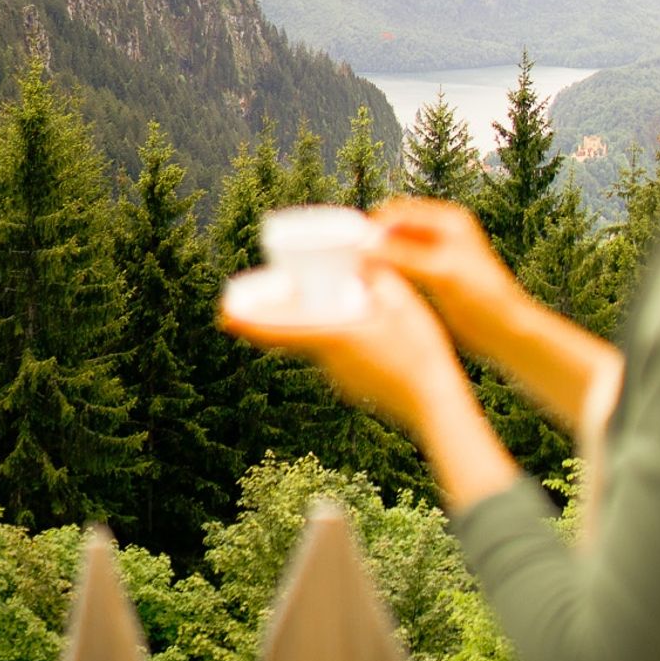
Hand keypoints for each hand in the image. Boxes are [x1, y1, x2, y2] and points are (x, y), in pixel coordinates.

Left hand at [219, 264, 471, 441]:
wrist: (434, 401)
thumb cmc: (421, 350)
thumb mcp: (403, 300)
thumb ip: (379, 277)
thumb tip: (362, 259)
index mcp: (337, 335)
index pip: (283, 328)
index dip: (251, 321)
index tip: (225, 313)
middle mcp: (329, 358)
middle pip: (293, 332)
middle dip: (273, 316)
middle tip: (246, 304)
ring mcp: (338, 375)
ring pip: (313, 343)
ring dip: (310, 324)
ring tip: (309, 305)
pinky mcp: (348, 384)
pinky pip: (331, 355)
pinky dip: (332, 338)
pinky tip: (356, 330)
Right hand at [368, 197, 522, 356]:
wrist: (505, 328)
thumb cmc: (482, 297)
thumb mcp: (441, 272)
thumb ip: (404, 255)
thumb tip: (367, 244)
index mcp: (449, 219)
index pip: (399, 210)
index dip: (375, 226)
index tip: (352, 246)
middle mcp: (442, 230)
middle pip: (394, 226)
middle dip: (374, 240)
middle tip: (351, 260)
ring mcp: (438, 251)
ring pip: (396, 246)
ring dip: (379, 256)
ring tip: (359, 273)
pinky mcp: (433, 273)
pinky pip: (401, 264)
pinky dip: (387, 270)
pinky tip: (375, 285)